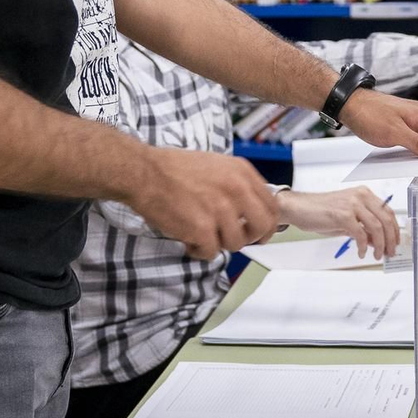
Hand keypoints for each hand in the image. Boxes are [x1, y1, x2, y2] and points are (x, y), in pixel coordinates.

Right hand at [129, 149, 281, 260]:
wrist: (144, 173)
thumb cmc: (174, 169)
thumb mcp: (217, 165)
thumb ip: (238, 184)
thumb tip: (251, 208)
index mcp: (242, 173)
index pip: (272, 205)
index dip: (268, 223)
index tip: (260, 232)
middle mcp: (236, 190)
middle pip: (262, 227)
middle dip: (251, 238)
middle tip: (235, 239)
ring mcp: (220, 210)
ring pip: (236, 243)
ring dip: (219, 244)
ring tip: (201, 234)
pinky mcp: (202, 229)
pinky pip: (212, 253)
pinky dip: (199, 251)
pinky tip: (188, 240)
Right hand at [278, 187, 400, 258]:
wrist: (299, 208)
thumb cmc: (320, 212)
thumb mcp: (347, 219)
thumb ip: (363, 227)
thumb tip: (376, 241)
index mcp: (364, 194)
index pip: (388, 211)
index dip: (395, 229)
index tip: (396, 242)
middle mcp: (361, 196)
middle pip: (386, 219)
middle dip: (390, 239)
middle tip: (389, 252)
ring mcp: (352, 204)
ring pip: (377, 227)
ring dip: (379, 245)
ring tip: (377, 255)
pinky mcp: (343, 215)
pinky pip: (360, 234)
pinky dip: (363, 246)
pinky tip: (361, 253)